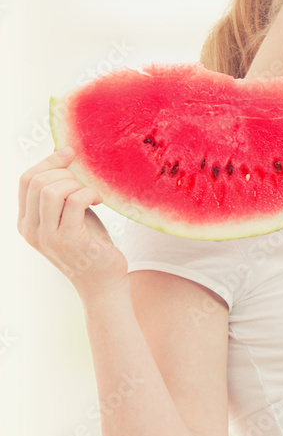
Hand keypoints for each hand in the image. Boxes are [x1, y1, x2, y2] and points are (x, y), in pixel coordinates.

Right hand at [18, 147, 128, 299]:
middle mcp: (31, 230)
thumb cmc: (90, 245)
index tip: (70, 153)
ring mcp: (48, 237)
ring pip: (51, 190)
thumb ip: (62, 192)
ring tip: (91, 193)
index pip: (26, 180)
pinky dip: (89, 193)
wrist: (103, 282)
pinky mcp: (69, 240)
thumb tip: (63, 154)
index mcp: (26, 222)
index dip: (48, 161)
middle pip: (37, 181)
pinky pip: (74, 202)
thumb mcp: (71, 214)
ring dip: (76, 184)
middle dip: (65, 173)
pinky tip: (99, 199)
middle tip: (85, 182)